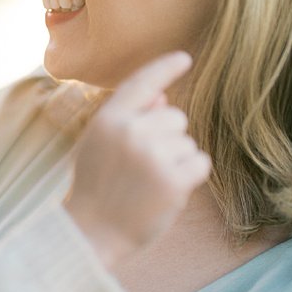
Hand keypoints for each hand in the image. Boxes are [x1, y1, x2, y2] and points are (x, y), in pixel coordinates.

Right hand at [64, 52, 209, 269]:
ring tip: (149, 182)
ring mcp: (152, 155)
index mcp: (108, 119)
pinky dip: (190, 175)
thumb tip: (163, 96)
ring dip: (177, 160)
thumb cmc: (97, 187)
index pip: (141, 83)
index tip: (185, 57)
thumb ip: (128, 118)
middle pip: (175, 117)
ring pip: (187, 141)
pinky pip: (200, 162)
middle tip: (142, 166)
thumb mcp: (100, 144)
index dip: (165, 68)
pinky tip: (167, 191)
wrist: (91, 233)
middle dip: (167, 137)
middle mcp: (130, 131)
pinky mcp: (173, 180)